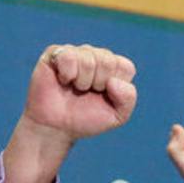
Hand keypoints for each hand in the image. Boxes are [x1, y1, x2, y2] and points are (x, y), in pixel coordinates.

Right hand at [4, 45, 136, 182]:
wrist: (55, 129)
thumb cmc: (84, 120)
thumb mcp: (116, 116)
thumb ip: (128, 98)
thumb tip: (112, 80)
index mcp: (113, 67)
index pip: (125, 67)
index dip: (114, 88)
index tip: (102, 97)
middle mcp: (96, 56)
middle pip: (107, 61)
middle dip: (96, 84)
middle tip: (84, 93)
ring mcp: (76, 52)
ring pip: (88, 59)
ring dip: (81, 81)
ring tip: (73, 88)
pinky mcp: (55, 53)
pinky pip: (68, 55)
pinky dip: (67, 73)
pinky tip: (62, 80)